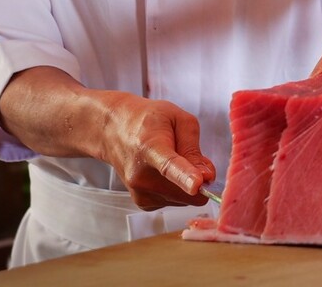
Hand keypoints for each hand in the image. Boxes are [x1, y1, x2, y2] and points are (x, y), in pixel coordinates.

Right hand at [92, 92, 216, 209]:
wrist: (114, 130)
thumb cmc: (148, 120)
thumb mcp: (177, 119)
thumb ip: (194, 147)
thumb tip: (207, 176)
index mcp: (151, 148)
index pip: (169, 166)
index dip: (186, 177)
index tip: (198, 184)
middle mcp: (141, 175)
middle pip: (186, 191)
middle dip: (199, 178)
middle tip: (187, 156)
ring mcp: (140, 192)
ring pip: (184, 199)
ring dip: (186, 183)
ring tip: (170, 160)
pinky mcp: (143, 203)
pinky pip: (175, 201)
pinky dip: (177, 189)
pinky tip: (163, 172)